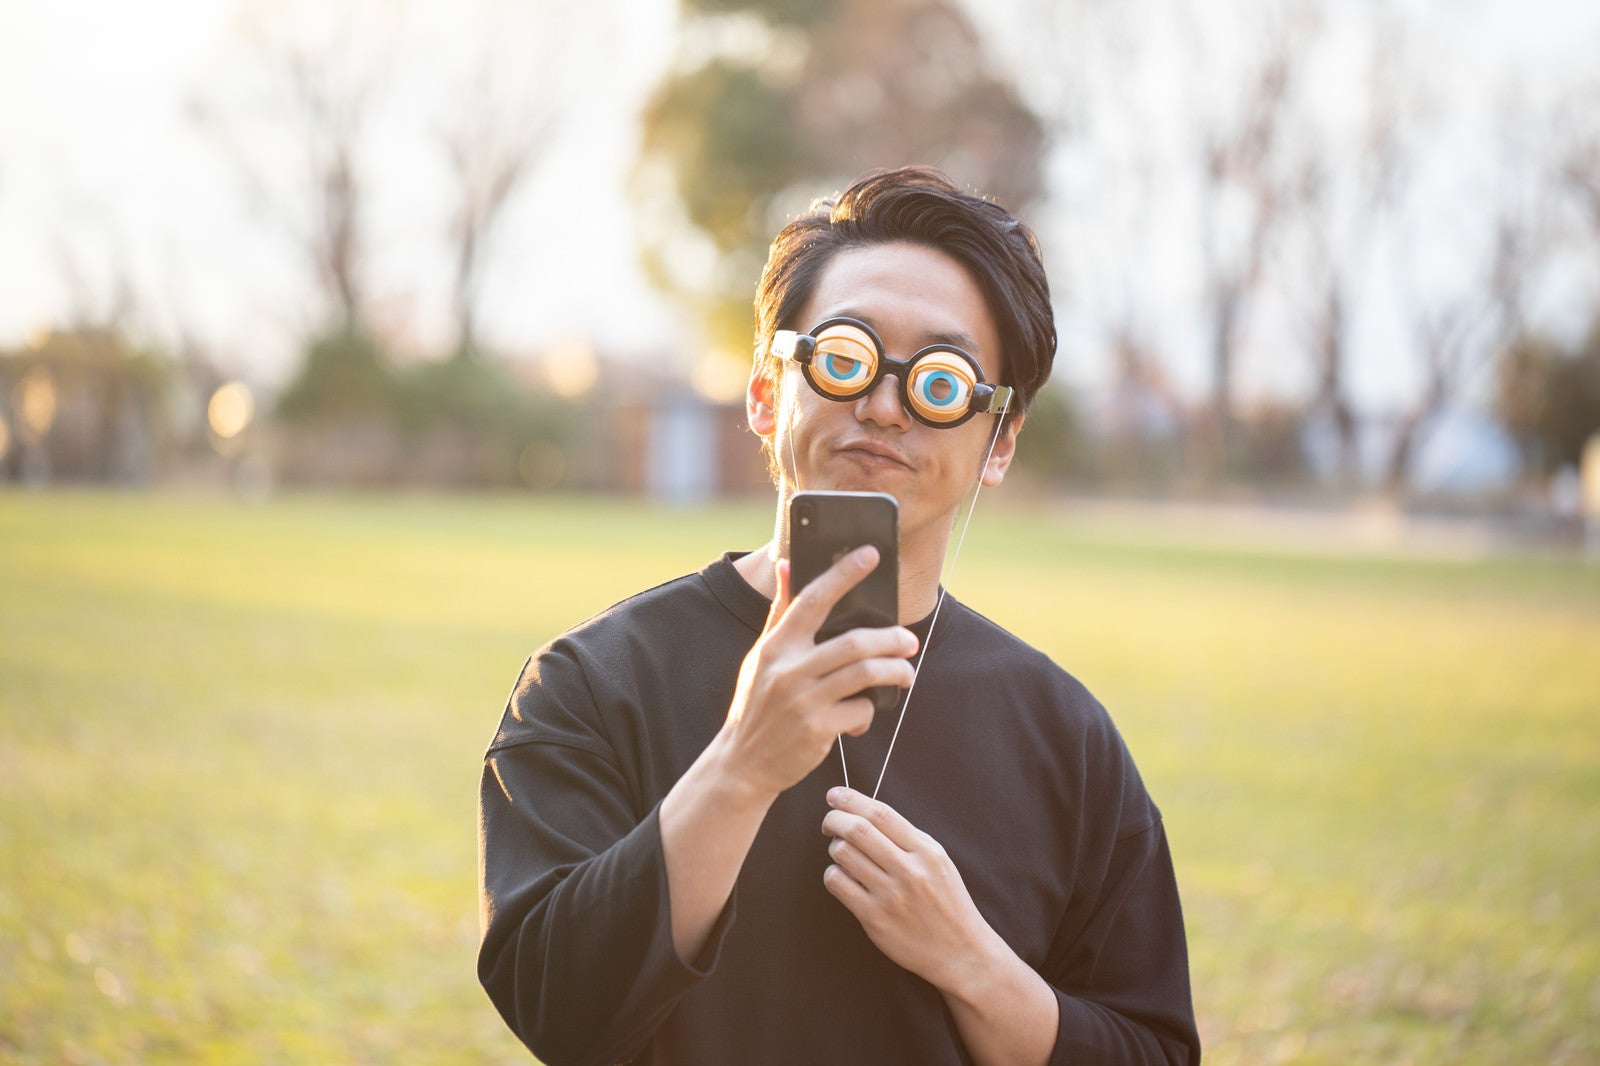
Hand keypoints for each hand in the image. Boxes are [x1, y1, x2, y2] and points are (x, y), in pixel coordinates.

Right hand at [719, 549, 918, 799]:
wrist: (743, 762)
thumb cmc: (756, 705)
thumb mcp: (760, 657)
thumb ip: (779, 612)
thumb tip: (786, 565)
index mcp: (776, 646)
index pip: (813, 598)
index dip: (843, 573)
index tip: (870, 554)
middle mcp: (788, 669)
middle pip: (855, 642)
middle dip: (892, 639)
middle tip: (909, 641)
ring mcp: (803, 700)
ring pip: (866, 674)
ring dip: (896, 672)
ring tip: (906, 674)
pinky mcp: (817, 730)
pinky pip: (860, 711)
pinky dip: (869, 712)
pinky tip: (862, 718)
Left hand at [820, 787, 1000, 991]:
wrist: (961, 952)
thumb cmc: (946, 903)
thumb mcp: (938, 862)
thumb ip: (907, 839)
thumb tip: (865, 813)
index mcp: (926, 851)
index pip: (881, 814)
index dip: (852, 799)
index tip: (835, 795)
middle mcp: (909, 870)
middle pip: (857, 830)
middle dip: (834, 820)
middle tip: (828, 823)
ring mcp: (891, 895)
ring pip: (843, 854)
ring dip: (835, 848)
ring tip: (843, 854)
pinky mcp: (875, 918)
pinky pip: (838, 884)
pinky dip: (834, 874)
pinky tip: (844, 878)